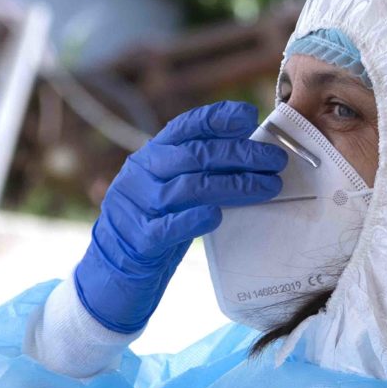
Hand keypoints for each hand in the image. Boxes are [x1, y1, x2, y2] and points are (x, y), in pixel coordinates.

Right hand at [74, 100, 286, 332]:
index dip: (217, 118)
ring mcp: (136, 206)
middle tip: (275, 161)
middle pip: (195, 155)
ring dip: (234, 185)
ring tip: (267, 187)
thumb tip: (251, 152)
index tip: (250, 116)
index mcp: (150, 156)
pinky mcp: (138, 240)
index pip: (185, 127)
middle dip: (241, 155)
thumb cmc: (153, 226)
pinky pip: (168, 226)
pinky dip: (194, 219)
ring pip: (188, 187)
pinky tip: (218, 216)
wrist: (111, 271)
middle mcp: (140, 174)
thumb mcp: (169, 190)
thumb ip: (197, 171)